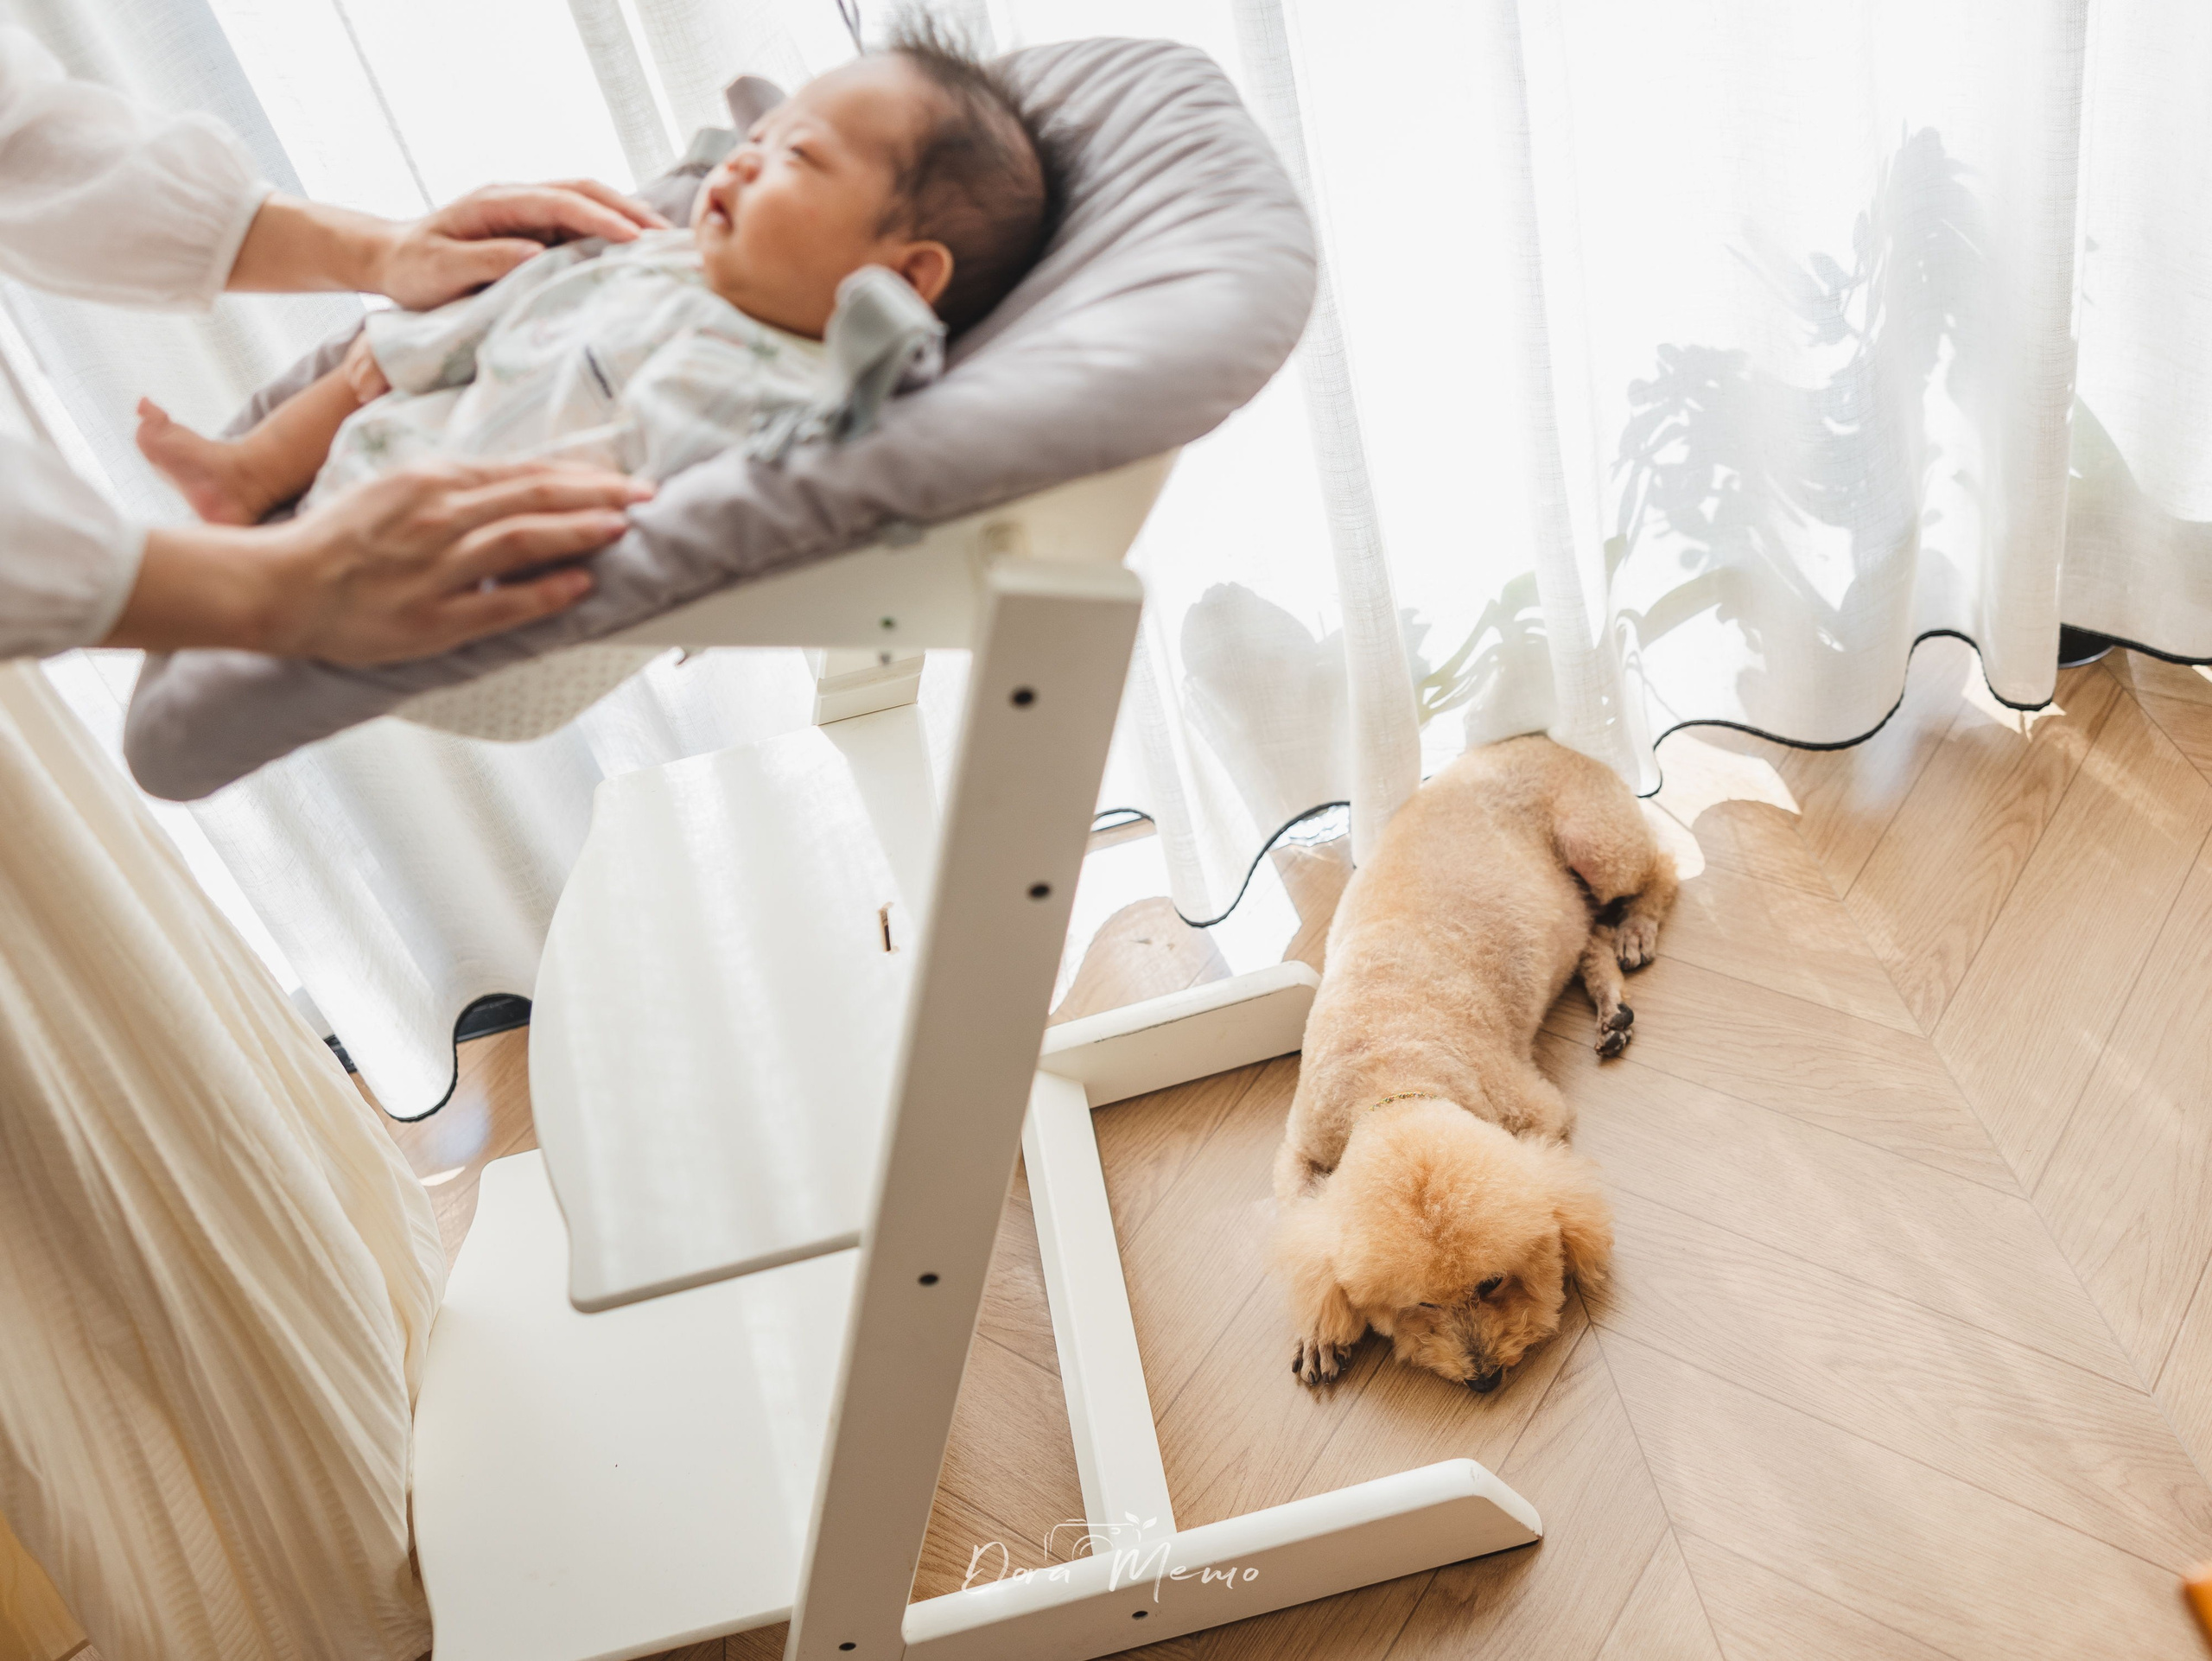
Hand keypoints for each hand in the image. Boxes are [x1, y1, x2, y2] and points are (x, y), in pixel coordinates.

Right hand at [114, 460, 651, 663]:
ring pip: (521, 537)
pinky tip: (582, 584)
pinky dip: (544, 591)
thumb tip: (521, 489)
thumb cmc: (340, 543)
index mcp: (431, 481)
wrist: (278, 586)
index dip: (580, 474)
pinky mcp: (430, 618)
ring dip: (579, 531)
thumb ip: (457, 490)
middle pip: (532, 496)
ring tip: (623, 528)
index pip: (522, 472)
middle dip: (598, 494)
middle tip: (647, 495)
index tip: (622, 478)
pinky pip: (499, 602)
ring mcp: (434, 567)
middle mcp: (436, 515)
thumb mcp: (398, 493)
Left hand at [374, 181, 670, 308]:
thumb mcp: (441, 269)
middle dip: (628, 210)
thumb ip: (487, 259)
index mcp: (496, 202)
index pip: (559, 201)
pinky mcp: (535, 230)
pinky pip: (581, 224)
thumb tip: (536, 255)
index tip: (635, 238)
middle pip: (584, 191)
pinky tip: (637, 250)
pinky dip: (613, 232)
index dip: (600, 218)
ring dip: (627, 217)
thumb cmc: (413, 270)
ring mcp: (528, 212)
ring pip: (587, 203)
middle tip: (668, 235)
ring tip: (664, 241)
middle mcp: (517, 199)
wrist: (392, 260)